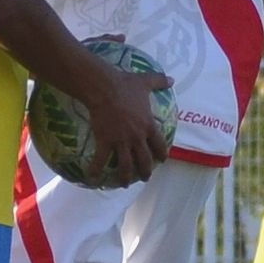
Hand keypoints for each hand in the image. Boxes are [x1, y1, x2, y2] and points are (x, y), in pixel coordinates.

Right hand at [79, 62, 173, 184]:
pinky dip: (95, 170)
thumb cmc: (125, 85)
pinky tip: (92, 178)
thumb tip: (171, 79)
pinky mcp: (105, 141)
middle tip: (145, 178)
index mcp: (148, 125)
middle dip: (145, 172)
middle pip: (145, 160)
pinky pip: (101, 160)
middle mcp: (137, 137)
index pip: (160, 145)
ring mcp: (121, 141)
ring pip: (126, 166)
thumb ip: (159, 82)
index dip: (162, 154)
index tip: (162, 160)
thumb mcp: (145, 82)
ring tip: (124, 184)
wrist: (104, 88)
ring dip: (125, 177)